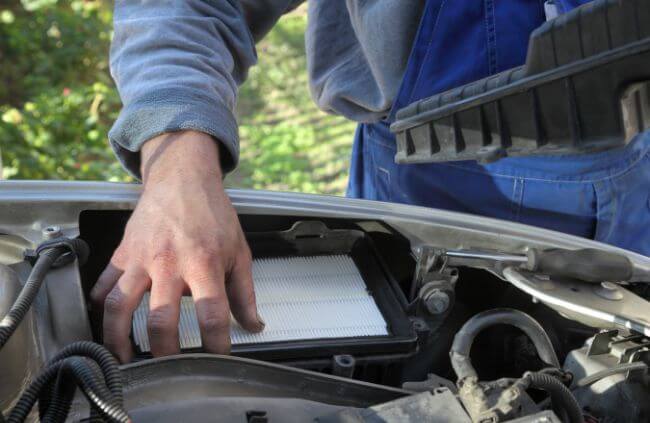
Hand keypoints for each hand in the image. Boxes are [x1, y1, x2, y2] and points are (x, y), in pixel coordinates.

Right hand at [90, 131, 263, 362]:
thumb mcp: (238, 250)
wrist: (182, 178)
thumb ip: (244, 292)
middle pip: (161, 320)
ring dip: (119, 338)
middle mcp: (169, 263)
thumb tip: (253, 324)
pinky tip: (106, 323)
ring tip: (127, 359)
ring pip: (120, 306)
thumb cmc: (213, 213)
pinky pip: (103, 284)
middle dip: (165, 352)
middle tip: (171, 367)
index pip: (211, 314)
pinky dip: (100, 307)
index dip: (216, 344)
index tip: (218, 358)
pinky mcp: (123, 252)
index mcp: (204, 263)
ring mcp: (141, 258)